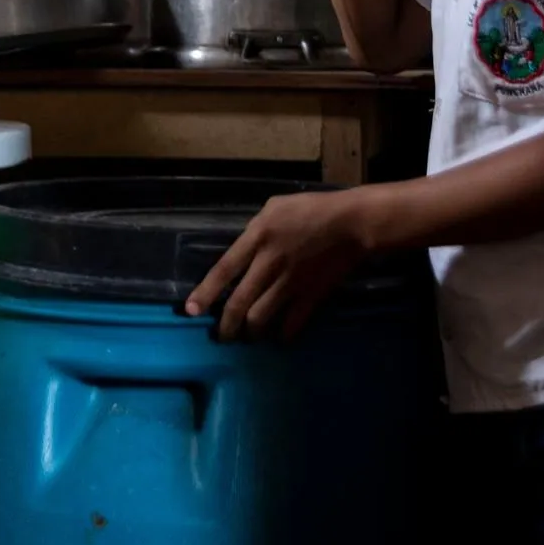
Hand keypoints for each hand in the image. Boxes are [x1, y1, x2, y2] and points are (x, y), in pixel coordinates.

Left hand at [184, 190, 370, 340]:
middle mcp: (269, 263)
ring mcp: (291, 282)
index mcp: (258, 237)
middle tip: (222, 336)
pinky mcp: (311, 295)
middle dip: (226, 326)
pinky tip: (279, 337)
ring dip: (251, 333)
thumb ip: (255, 229)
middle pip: (239, 303)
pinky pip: (291, 324)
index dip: (205, 293)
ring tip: (248, 337)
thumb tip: (242, 250)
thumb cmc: (313, 208)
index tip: (191, 311)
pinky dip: (282, 335)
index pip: (224, 270)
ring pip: (260, 318)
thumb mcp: (275, 207)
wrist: (352, 223)